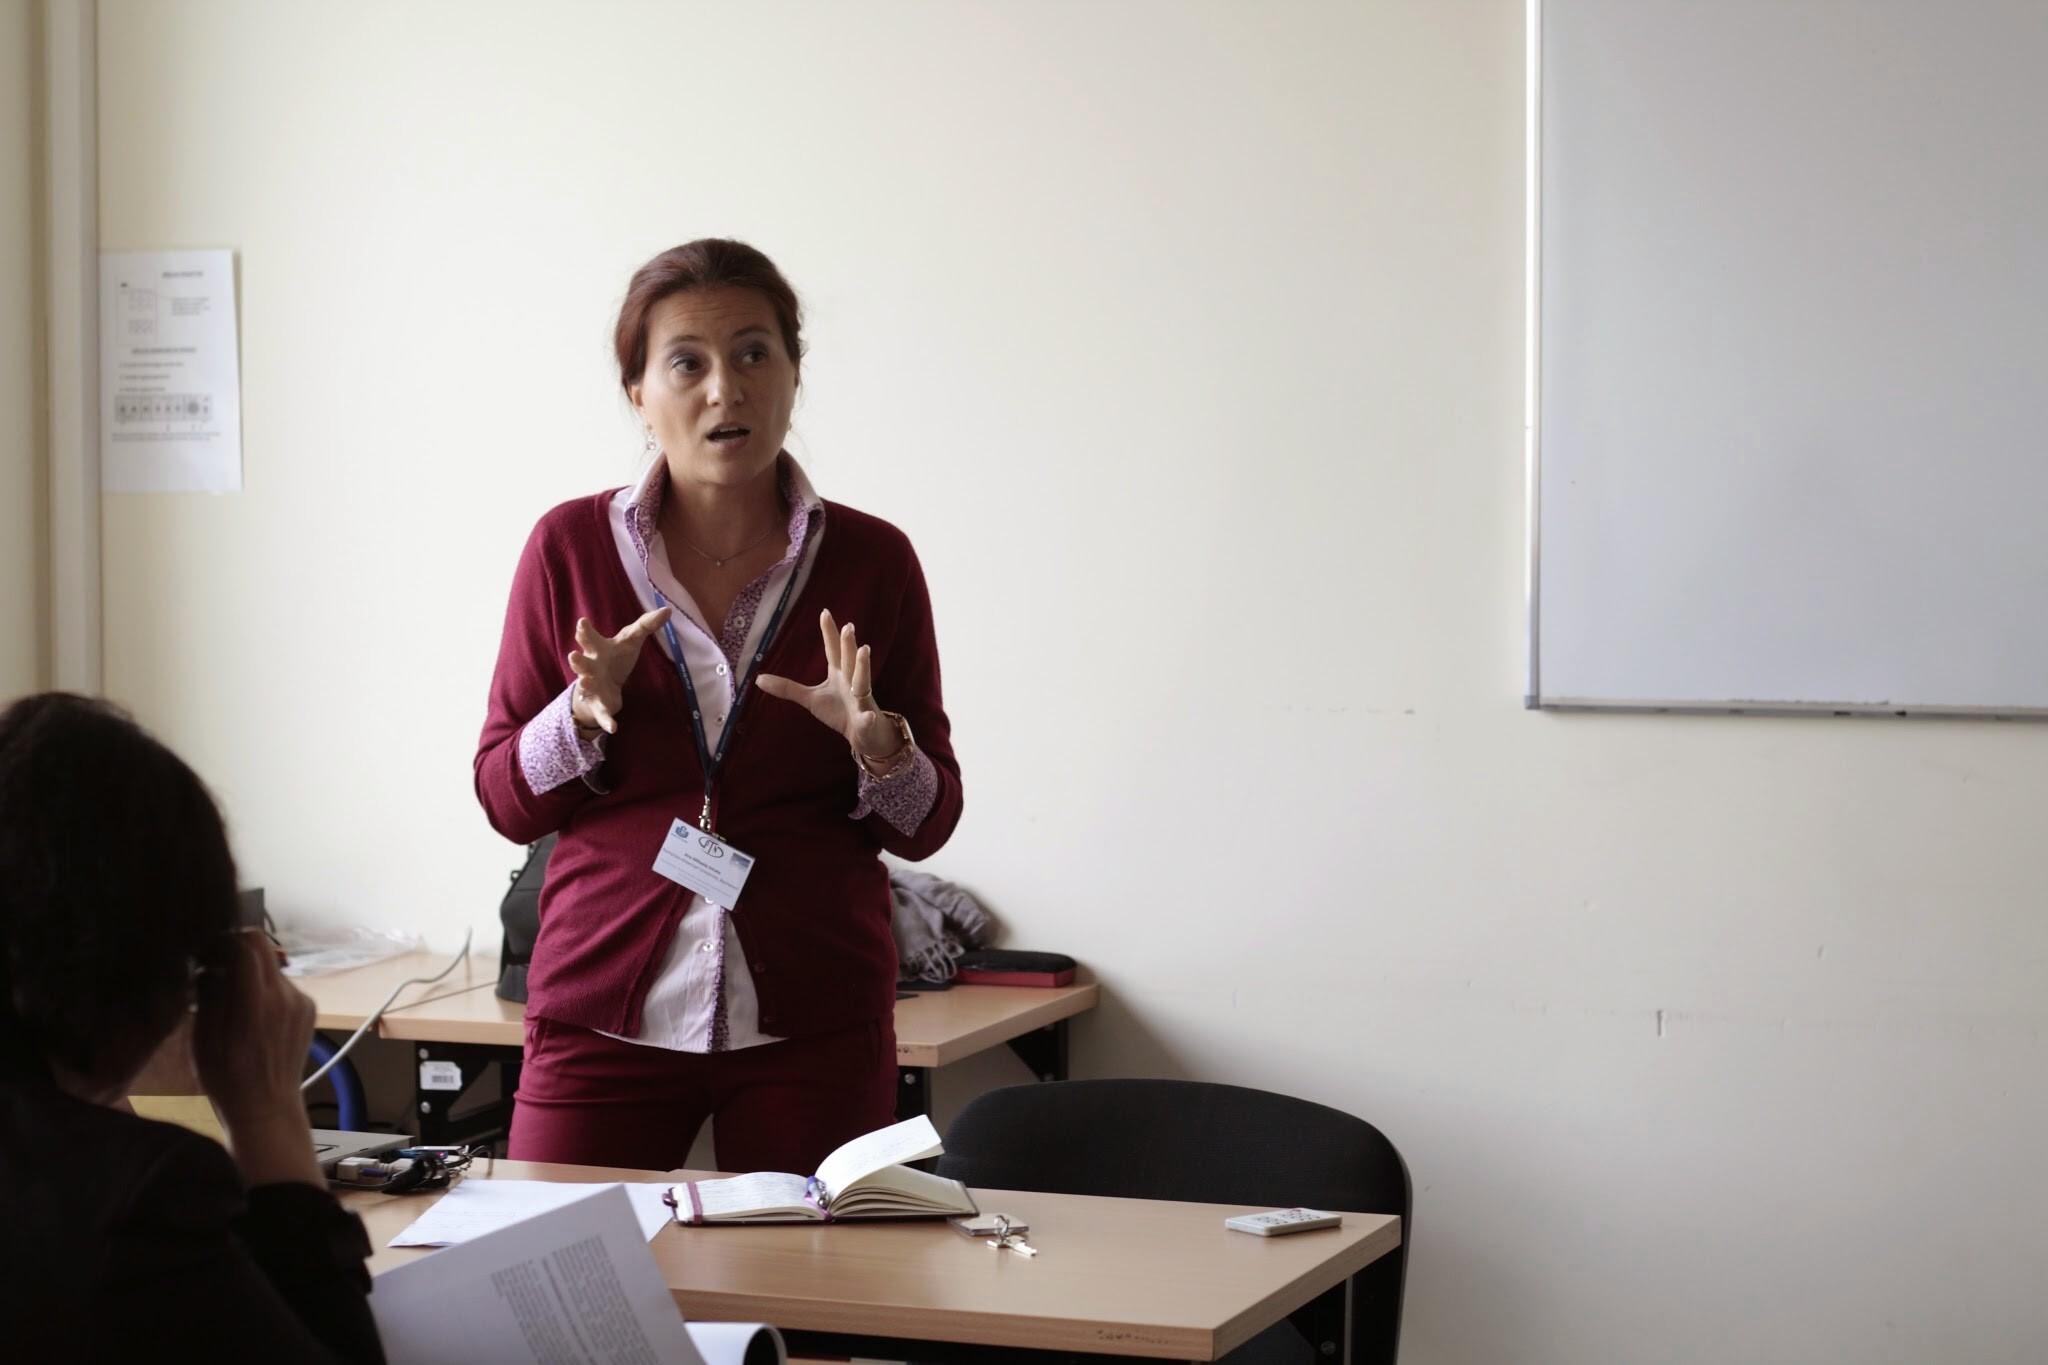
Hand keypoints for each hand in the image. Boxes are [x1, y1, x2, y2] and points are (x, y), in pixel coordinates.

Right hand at [192, 930, 322, 1186]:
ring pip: (273, 967)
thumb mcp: (204, 1038)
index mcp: (257, 1002)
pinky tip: (252, 1013)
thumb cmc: (226, 1079)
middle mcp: (286, 996)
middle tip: (216, 968)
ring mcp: (302, 1001)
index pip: (249, 945)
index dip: (226, 940)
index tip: (208, 950)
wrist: (267, 1108)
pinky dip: (266, 989)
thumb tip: (209, 962)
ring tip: (233, 999)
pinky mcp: (309, 1009)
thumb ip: (210, 994)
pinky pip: (284, 986)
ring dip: (252, 973)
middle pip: (264, 949)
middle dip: (238, 951)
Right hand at [568, 606, 671, 734]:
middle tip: (573, 655)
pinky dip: (607, 721)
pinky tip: (614, 728)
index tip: (582, 623)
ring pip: (586, 686)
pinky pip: (602, 714)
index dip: (585, 632)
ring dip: (585, 685)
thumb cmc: (614, 658)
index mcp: (597, 649)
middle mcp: (591, 667)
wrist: (603, 686)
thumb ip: (646, 625)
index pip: (589, 638)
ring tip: (585, 683)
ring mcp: (593, 687)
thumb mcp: (630, 641)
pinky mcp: (599, 705)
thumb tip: (668, 610)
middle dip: (577, 660)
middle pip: (581, 663)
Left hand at [756, 609, 904, 759]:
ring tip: (864, 650)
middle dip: (848, 644)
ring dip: (863, 666)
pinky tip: (869, 716)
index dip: (829, 632)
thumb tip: (758, 679)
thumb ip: (788, 688)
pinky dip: (868, 718)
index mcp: (839, 674)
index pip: (833, 650)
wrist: (863, 735)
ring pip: (862, 681)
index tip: (824, 612)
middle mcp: (852, 682)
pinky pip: (867, 719)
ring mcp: (860, 701)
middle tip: (848, 625)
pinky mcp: (865, 721)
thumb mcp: (810, 698)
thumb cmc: (839, 712)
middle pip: (848, 660)